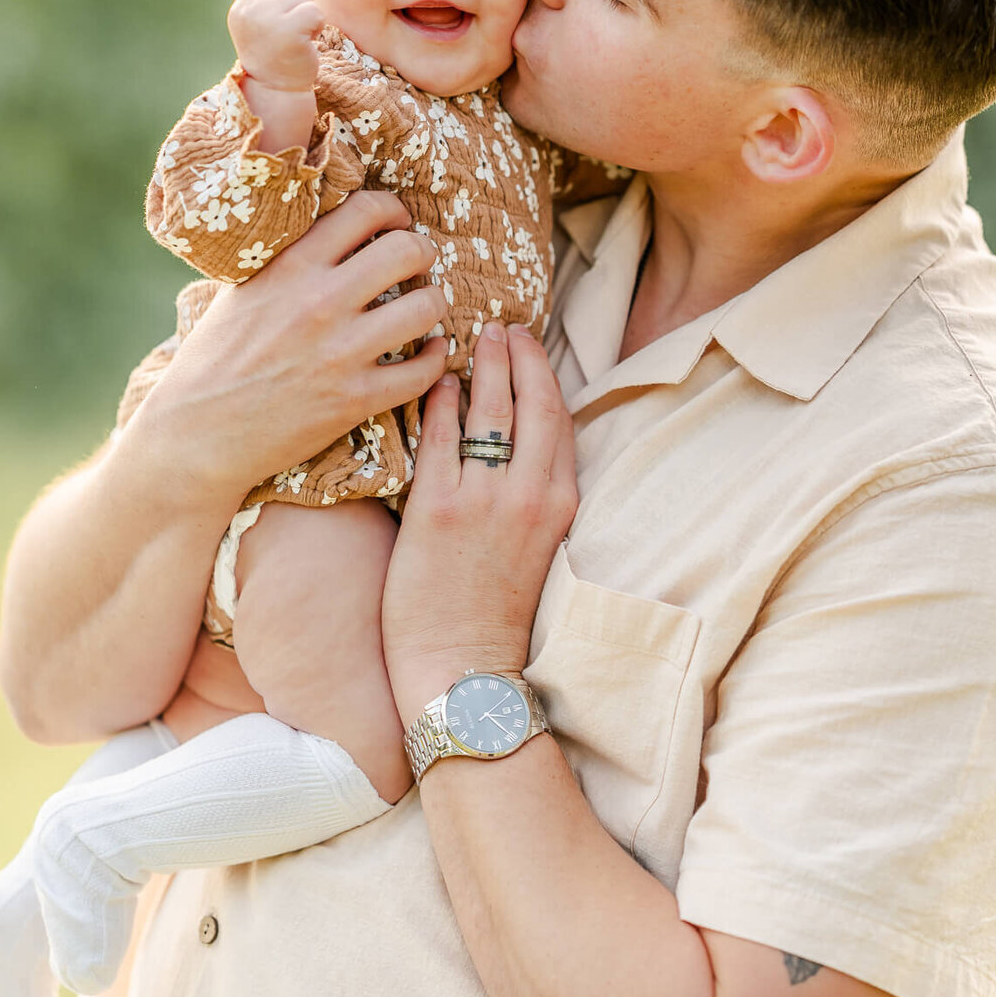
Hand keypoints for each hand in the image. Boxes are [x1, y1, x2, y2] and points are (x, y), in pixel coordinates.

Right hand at [136, 190, 448, 510]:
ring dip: (435, 304)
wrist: (197, 434)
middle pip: (407, 252)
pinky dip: (436, 358)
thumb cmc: (215, 359)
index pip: (365, 210)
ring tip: (426, 308)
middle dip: (423, 252)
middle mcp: (319, 302)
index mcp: (290, 266)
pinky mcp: (354, 399)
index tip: (397, 223)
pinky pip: (422, 370)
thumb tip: (329, 227)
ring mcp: (340, 352)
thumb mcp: (241, 290)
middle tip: (419, 264)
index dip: (394, 211)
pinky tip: (430, 352)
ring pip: (426, 308)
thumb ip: (287, 259)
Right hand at [227, 0, 323, 91]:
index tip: (276, 28)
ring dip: (308, 18)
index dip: (281, 2)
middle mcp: (249, 11)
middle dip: (296, 10)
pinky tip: (306, 42)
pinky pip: (315, 11)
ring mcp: (268, 20)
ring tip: (296, 40)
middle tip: (288, 37)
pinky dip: (317, 27)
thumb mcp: (264, 21)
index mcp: (240, 8)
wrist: (278, 89)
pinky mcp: (289, 30)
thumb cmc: (274, 54)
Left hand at [382, 321, 577, 723]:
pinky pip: (441, 439)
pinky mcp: (439, 511)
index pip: (559, 420)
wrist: (464, 670)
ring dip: (483, 367)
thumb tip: (509, 448)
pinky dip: (441, 402)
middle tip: (504, 325)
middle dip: (519, 356)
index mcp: (559, 505)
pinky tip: (436, 381)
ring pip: (490, 412)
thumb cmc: (494, 616)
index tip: (529, 345)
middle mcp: (529, 496)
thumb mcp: (535, 548)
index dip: (544, 376)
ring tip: (473, 337)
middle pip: (532, 404)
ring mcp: (485, 501)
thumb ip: (530, 497)